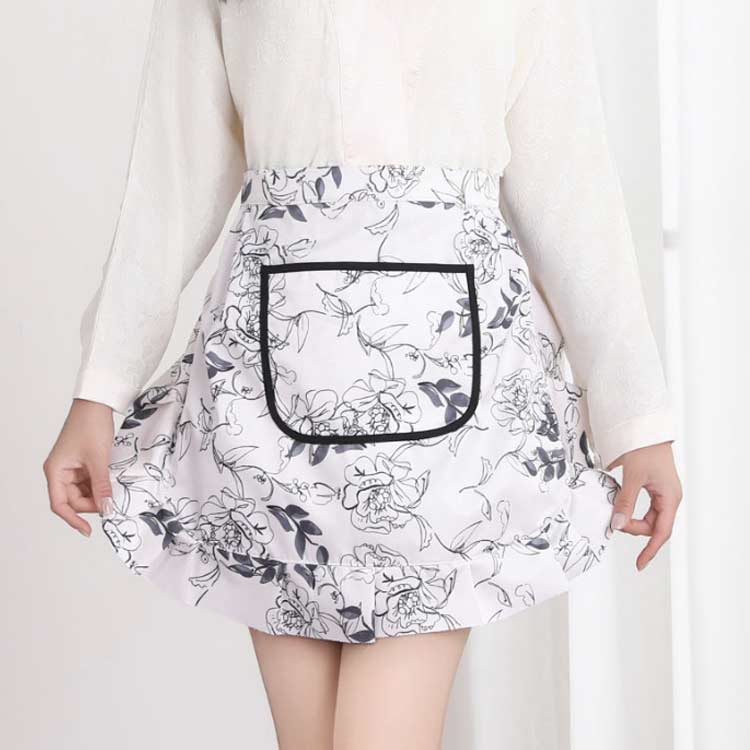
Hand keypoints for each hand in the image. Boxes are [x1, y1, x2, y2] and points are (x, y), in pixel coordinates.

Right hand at [43, 399, 114, 536]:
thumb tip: (106, 508)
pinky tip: (112, 482)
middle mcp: (60, 471)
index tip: (88, 529)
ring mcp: (72, 468)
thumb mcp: (99, 459)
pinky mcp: (83, 464)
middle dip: (93, 503)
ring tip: (114, 488)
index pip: (60, 504)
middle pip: (74, 500)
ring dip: (98, 493)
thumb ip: (102, 485)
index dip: (73, 519)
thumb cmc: (91, 426)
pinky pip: (90, 481)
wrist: (97, 404)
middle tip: (112, 501)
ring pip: (84, 492)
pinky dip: (101, 484)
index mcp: (55, 471)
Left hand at [608, 442, 682, 570]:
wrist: (645, 429)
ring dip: (632, 521)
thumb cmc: (644, 449)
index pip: (661, 532)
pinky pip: (644, 507)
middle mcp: (669, 498)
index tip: (639, 564)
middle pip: (653, 526)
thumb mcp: (632, 477)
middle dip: (634, 529)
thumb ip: (625, 502)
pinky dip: (631, 510)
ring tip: (616, 517)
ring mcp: (662, 493)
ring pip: (648, 518)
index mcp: (670, 497)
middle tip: (615, 524)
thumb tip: (617, 524)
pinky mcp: (654, 488)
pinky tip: (621, 510)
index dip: (650, 549)